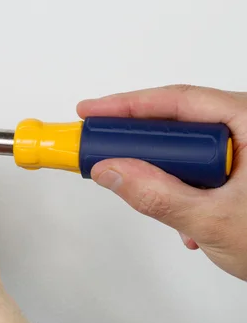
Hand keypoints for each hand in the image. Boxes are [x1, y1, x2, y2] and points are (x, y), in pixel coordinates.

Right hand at [78, 85, 246, 280]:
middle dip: (141, 144)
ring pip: (187, 148)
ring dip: (163, 174)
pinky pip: (199, 167)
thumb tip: (110, 171)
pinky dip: (182, 188)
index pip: (179, 101)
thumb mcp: (215, 220)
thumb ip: (157, 195)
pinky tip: (186, 220)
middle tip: (101, 151)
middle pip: (180, 122)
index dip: (128, 105)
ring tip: (152, 199)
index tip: (91, 113)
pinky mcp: (243, 170)